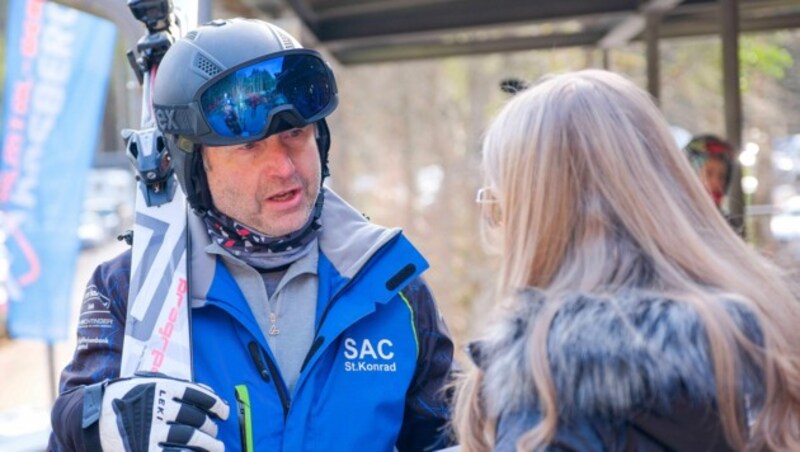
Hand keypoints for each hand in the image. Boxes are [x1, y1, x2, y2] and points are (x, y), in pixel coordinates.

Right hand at [98, 372, 228, 451]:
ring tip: (216, 447)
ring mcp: (151, 432)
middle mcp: (157, 408)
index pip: (198, 395)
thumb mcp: (148, 383)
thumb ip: (177, 386)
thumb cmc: (125, 399)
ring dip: (208, 444)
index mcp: (160, 388)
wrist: (89, 419)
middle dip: (210, 427)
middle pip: (196, 419)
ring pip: (191, 438)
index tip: (223, 412)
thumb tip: (211, 394)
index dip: (216, 404)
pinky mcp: (146, 451)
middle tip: (214, 431)